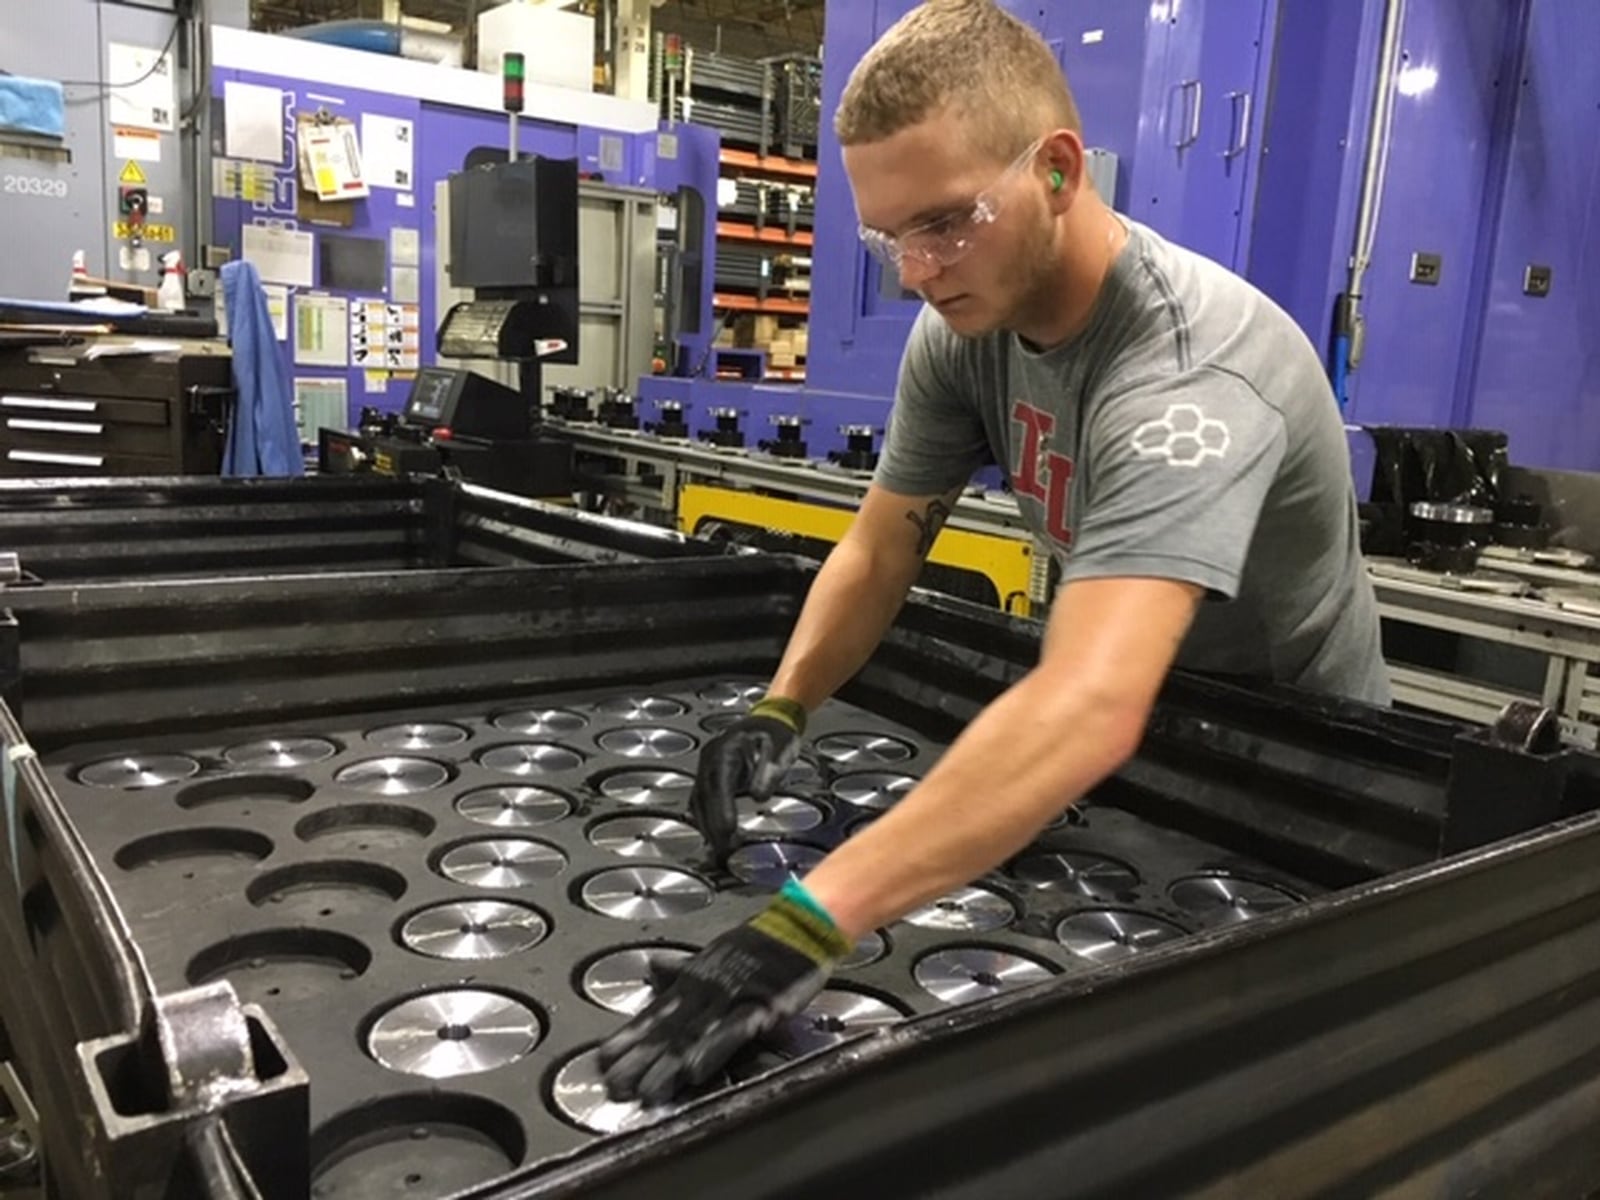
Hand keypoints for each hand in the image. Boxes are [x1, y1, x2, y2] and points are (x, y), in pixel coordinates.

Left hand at [598, 880, 850, 1105]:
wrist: (802, 925)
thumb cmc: (762, 942)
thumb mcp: (714, 953)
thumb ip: (682, 968)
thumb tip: (651, 968)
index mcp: (695, 978)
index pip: (655, 1012)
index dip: (629, 1037)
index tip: (603, 1058)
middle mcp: (706, 990)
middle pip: (667, 1031)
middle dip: (640, 1060)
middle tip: (615, 1086)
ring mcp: (732, 998)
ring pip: (694, 1036)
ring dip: (668, 1066)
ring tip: (647, 1091)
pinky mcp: (761, 1007)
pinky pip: (733, 1033)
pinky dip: (712, 1051)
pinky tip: (694, 1072)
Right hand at [692, 696, 805, 858]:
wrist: (771, 722)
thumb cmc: (776, 734)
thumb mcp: (780, 749)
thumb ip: (769, 772)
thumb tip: (758, 795)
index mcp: (727, 749)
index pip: (720, 783)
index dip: (722, 809)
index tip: (728, 831)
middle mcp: (711, 759)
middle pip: (705, 797)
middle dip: (713, 827)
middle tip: (725, 852)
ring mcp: (707, 769)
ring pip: (699, 803)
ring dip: (708, 828)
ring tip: (722, 852)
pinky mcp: (709, 780)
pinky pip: (702, 804)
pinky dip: (707, 823)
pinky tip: (716, 839)